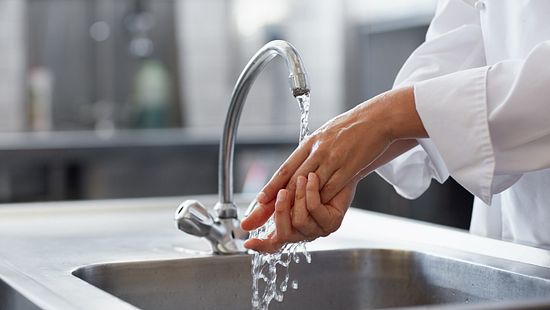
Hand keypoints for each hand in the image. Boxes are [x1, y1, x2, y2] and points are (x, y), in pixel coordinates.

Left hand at [242, 86, 424, 231]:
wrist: (377, 119)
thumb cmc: (352, 127)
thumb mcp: (326, 134)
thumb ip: (311, 151)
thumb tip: (299, 167)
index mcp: (309, 143)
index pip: (285, 169)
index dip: (270, 187)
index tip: (258, 202)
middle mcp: (317, 151)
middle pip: (291, 181)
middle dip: (274, 202)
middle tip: (258, 217)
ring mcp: (332, 160)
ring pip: (309, 187)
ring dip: (296, 205)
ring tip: (283, 221)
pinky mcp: (347, 168)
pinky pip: (331, 189)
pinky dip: (321, 201)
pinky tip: (313, 212)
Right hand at [243, 172, 356, 252]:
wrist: (337, 165)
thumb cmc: (308, 177)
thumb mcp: (283, 189)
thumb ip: (267, 206)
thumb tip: (245, 224)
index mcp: (289, 227)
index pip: (274, 244)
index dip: (262, 245)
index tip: (248, 242)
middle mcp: (303, 232)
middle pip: (283, 234)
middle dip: (280, 211)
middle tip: (282, 192)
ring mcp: (318, 229)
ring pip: (299, 220)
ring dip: (298, 197)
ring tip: (302, 178)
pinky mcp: (332, 222)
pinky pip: (314, 210)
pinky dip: (310, 192)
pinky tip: (311, 179)